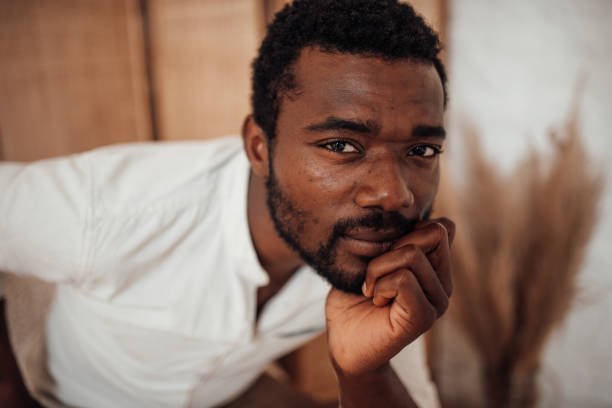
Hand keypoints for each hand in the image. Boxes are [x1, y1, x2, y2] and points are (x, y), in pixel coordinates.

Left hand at [325, 218, 454, 375]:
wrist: (343, 343)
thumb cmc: (353, 300)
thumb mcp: (371, 259)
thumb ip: (394, 240)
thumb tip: (412, 213)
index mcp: (435, 269)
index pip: (442, 227)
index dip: (409, 229)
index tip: (385, 253)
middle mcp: (443, 284)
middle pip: (434, 233)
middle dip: (394, 244)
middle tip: (375, 272)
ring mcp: (437, 302)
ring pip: (412, 255)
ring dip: (378, 268)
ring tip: (371, 289)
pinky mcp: (424, 318)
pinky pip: (403, 280)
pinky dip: (379, 284)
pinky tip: (375, 301)